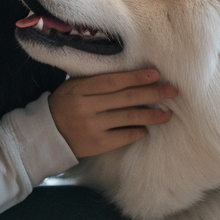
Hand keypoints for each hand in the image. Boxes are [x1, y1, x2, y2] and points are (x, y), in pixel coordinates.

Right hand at [48, 69, 177, 157]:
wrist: (47, 135)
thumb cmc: (65, 105)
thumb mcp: (74, 87)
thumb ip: (96, 81)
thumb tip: (131, 75)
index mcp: (80, 89)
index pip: (113, 81)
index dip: (136, 77)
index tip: (156, 74)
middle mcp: (87, 107)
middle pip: (126, 98)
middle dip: (153, 94)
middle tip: (173, 91)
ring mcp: (93, 127)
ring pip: (129, 117)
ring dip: (151, 114)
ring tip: (168, 113)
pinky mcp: (98, 144)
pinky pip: (124, 136)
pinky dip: (138, 131)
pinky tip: (147, 128)